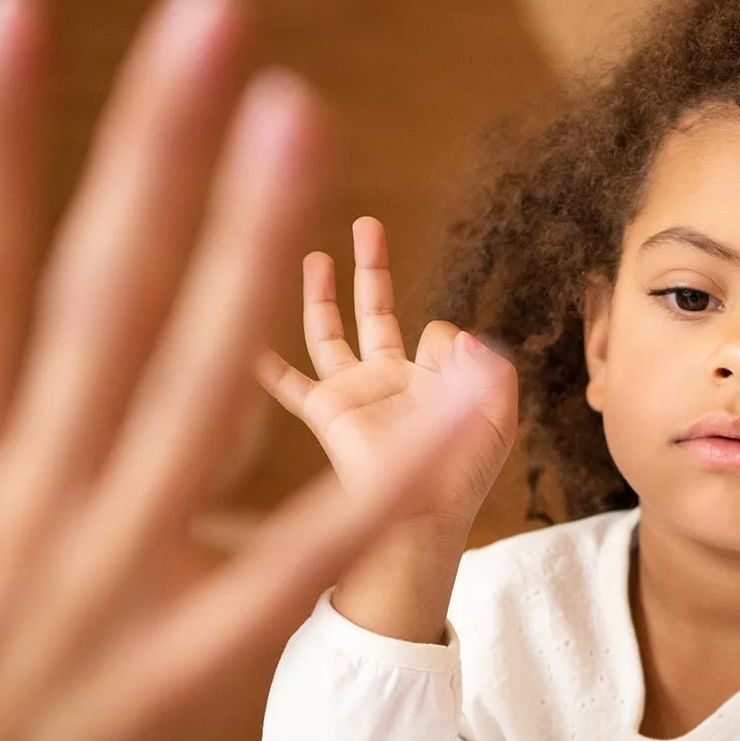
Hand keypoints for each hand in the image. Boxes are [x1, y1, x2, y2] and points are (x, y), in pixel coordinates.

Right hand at [258, 216, 517, 543]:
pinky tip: (240, 339)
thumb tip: (454, 330)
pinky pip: (289, 385)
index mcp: (432, 383)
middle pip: (374, 311)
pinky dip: (266, 366)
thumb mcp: (499, 416)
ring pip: (328, 333)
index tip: (459, 364)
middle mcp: (387, 383)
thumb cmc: (462, 476)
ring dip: (320, 293)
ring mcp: (352, 395)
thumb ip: (493, 366)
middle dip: (371, 267)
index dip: (451, 343)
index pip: (438, 334)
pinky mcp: (325, 411)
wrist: (418, 516)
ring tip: (316, 254)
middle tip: (367, 223)